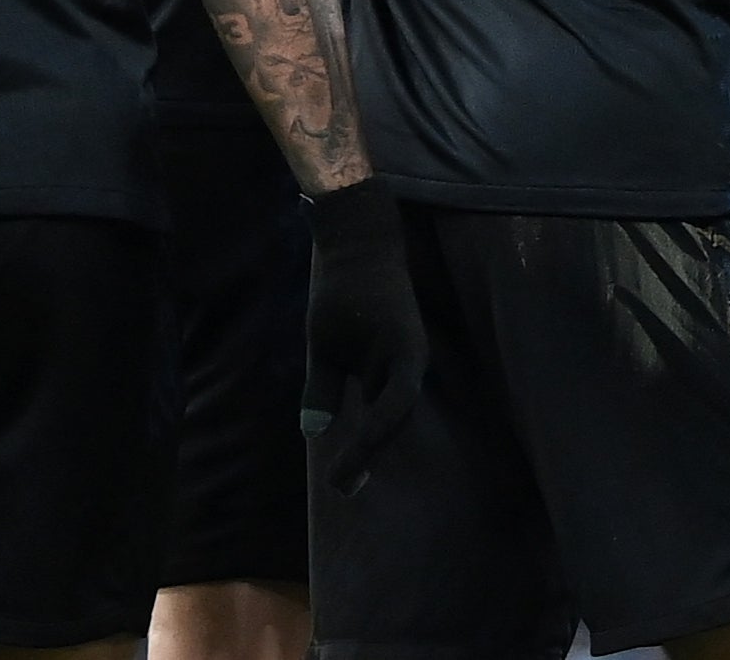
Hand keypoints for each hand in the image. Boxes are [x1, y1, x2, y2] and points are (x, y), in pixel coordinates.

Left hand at [301, 177, 428, 494]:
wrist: (362, 240)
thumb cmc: (341, 285)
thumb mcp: (323, 337)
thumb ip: (322, 386)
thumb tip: (317, 434)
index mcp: (403, 352)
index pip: (392, 413)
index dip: (368, 449)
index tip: (340, 480)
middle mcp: (412, 359)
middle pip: (396, 418)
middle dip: (371, 453)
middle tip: (343, 489)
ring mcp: (406, 357)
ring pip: (393, 409)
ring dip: (374, 440)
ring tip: (349, 475)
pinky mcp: (395, 354)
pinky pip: (387, 395)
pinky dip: (373, 418)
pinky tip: (357, 436)